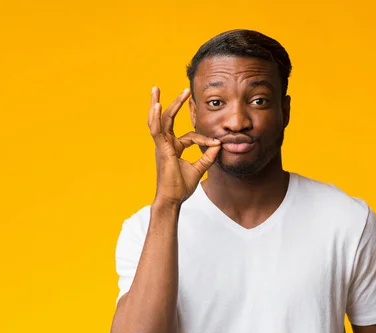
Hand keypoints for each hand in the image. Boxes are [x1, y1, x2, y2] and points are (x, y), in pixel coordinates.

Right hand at [148, 87, 220, 205]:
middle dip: (174, 103)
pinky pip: (157, 130)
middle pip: (168, 119)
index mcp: (174, 148)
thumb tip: (219, 145)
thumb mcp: (199, 169)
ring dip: (158, 104)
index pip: (190, 136)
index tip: (216, 144)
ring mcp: (161, 146)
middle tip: (184, 90)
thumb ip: (208, 156)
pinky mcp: (160, 149)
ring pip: (159, 120)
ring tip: (156, 89)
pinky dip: (157, 117)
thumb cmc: (181, 187)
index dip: (204, 139)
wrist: (173, 200)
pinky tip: (159, 105)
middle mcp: (166, 144)